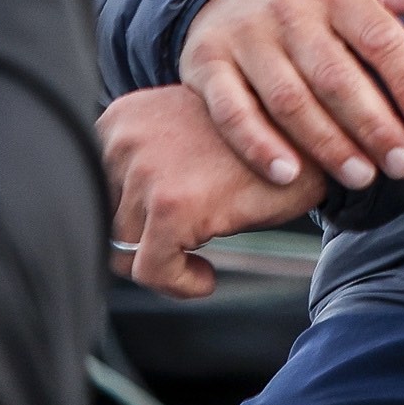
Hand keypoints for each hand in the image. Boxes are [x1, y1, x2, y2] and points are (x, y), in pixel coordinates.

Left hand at [102, 85, 322, 297]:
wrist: (315, 134)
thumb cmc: (256, 143)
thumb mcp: (180, 140)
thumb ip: (139, 169)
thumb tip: (108, 236)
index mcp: (120, 119)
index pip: (87, 192)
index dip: (123, 223)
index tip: (157, 235)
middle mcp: (123, 138)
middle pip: (100, 224)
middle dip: (139, 247)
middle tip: (181, 254)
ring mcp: (146, 170)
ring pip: (122, 253)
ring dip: (162, 266)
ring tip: (200, 260)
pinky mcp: (172, 206)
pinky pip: (151, 272)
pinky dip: (179, 286)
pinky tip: (207, 277)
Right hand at [179, 0, 403, 192]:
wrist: (231, 1)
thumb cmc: (319, 12)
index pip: (380, 35)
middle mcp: (289, 8)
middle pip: (335, 73)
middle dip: (373, 123)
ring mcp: (245, 36)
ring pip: (289, 97)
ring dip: (326, 142)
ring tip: (360, 177)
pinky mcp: (206, 64)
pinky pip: (233, 111)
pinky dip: (259, 145)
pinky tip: (288, 175)